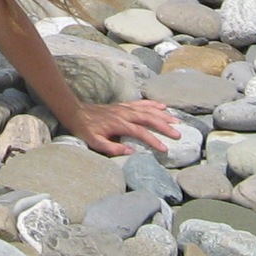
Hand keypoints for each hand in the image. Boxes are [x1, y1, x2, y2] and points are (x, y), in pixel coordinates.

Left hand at [67, 98, 182, 157]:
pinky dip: (153, 104)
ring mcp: (125, 108)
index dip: (154, 140)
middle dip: (165, 126)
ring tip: (176, 120)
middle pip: (149, 118)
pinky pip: (141, 103)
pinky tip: (163, 106)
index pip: (141, 132)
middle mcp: (125, 114)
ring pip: (148, 109)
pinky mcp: (124, 105)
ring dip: (163, 114)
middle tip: (178, 134)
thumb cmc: (86, 129)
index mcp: (120, 124)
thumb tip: (131, 152)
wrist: (76, 112)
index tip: (165, 148)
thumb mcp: (95, 142)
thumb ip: (112, 148)